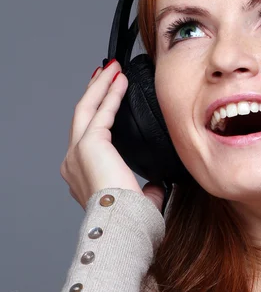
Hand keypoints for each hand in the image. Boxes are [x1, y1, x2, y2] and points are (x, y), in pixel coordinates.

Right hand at [60, 60, 164, 211]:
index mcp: (83, 173)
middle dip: (94, 92)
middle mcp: (73, 161)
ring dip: (101, 86)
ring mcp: (76, 152)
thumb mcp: (139, 200)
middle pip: (82, 116)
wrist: (124, 222)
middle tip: (106, 73)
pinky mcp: (88, 144)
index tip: (108, 97)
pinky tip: (120, 80)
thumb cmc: (131, 217)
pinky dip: (111, 94)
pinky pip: (101, 112)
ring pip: (86, 109)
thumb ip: (144, 190)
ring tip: (112, 69)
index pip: (89, 135)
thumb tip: (155, 186)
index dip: (98, 113)